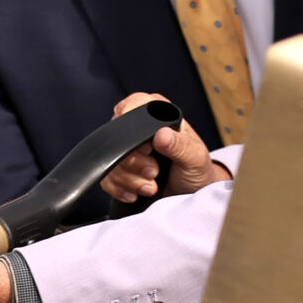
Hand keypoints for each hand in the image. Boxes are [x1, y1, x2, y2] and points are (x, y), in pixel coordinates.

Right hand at [99, 95, 229, 202]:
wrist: (191, 195)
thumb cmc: (196, 170)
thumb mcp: (195, 157)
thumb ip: (181, 146)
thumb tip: (162, 135)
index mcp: (156, 112)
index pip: (130, 107)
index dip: (134, 132)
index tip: (149, 150)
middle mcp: (137, 127)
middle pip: (116, 140)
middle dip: (135, 164)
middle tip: (155, 172)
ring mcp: (125, 148)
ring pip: (110, 162)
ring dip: (130, 180)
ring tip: (152, 185)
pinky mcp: (118, 169)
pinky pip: (106, 178)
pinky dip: (121, 189)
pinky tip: (137, 192)